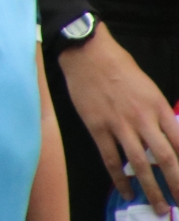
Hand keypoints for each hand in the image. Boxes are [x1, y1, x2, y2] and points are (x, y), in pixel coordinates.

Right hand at [59, 25, 178, 212]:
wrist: (87, 53)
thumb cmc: (119, 66)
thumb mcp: (149, 87)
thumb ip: (158, 112)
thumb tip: (168, 137)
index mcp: (158, 107)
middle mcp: (143, 118)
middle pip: (166, 159)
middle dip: (177, 184)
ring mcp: (119, 124)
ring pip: (140, 164)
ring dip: (152, 189)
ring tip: (160, 208)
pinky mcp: (97, 127)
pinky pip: (111, 159)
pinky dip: (120, 179)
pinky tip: (126, 192)